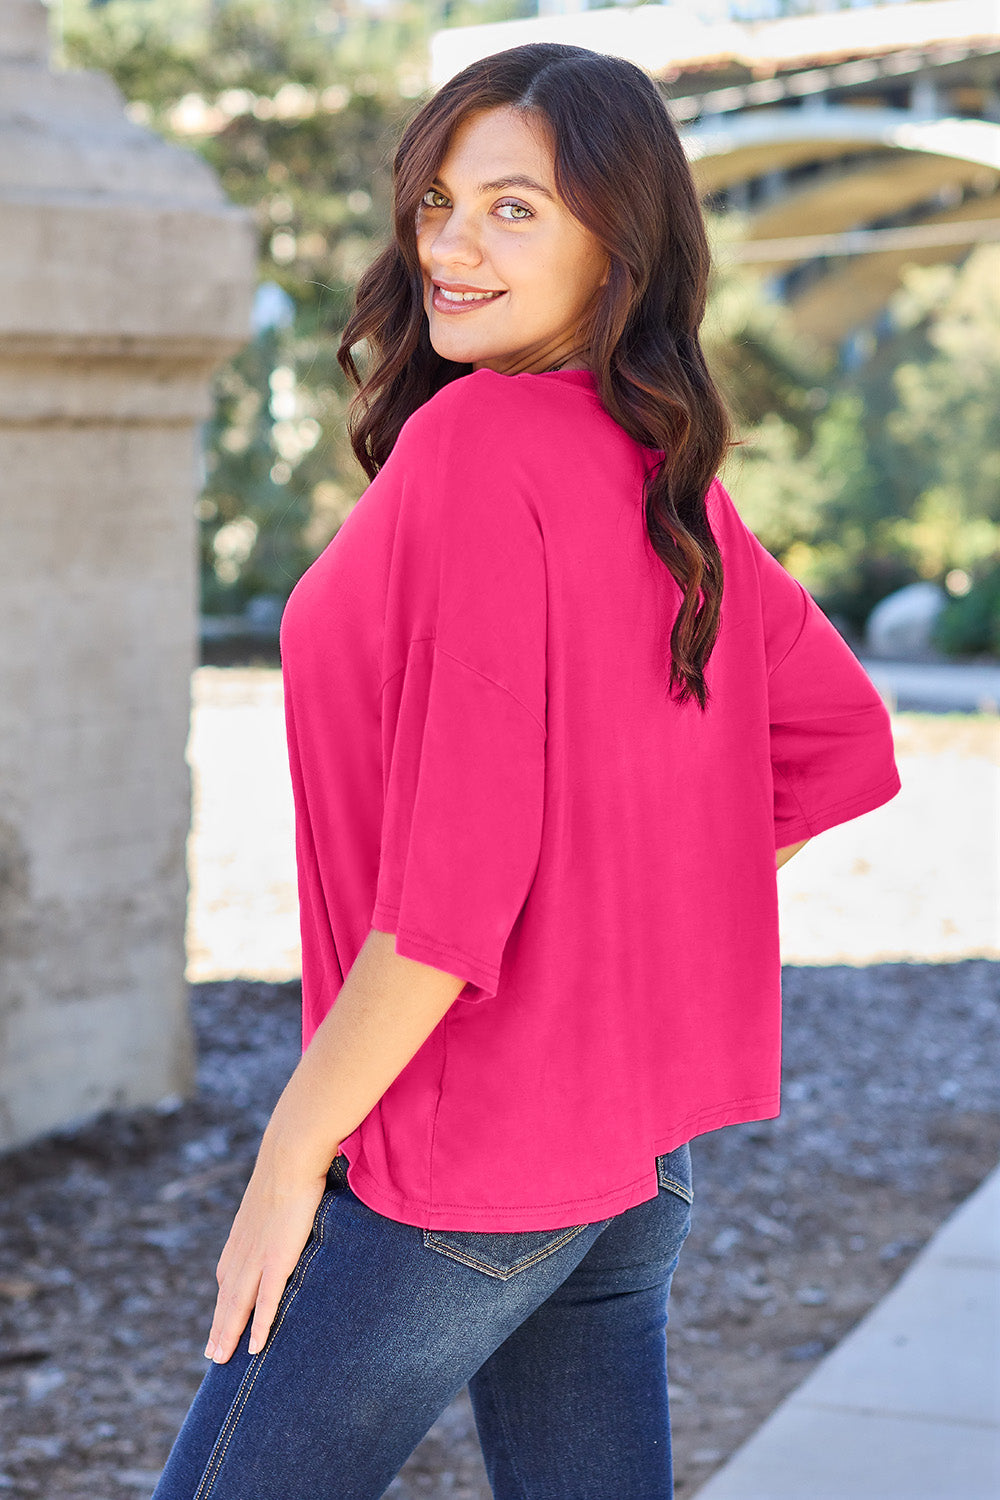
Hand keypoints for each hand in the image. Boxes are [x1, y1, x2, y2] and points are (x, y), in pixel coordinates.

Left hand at [203, 1154, 329, 1364]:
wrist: (289, 1155)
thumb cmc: (288, 1166)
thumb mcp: (274, 1190)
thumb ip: (274, 1208)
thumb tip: (288, 1203)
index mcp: (241, 1236)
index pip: (227, 1277)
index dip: (223, 1302)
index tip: (220, 1321)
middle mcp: (242, 1251)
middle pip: (227, 1298)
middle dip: (219, 1327)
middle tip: (213, 1355)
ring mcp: (257, 1258)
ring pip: (238, 1305)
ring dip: (229, 1334)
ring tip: (222, 1359)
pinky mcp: (276, 1260)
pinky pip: (266, 1301)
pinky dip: (259, 1325)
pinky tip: (255, 1347)